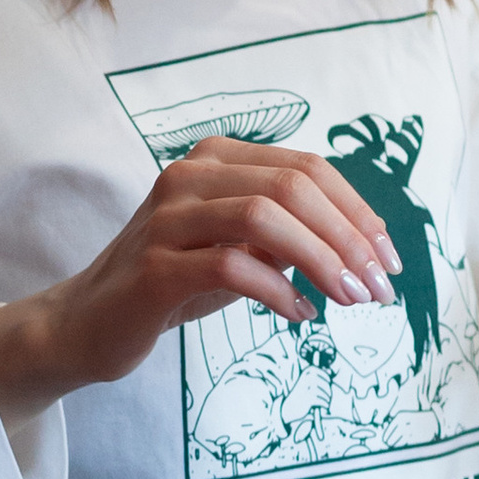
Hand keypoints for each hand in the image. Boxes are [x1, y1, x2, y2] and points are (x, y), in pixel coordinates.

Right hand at [0, 140, 399, 421]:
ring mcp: (168, 216)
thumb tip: (364, 244)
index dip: (358, 211)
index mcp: (218, 157)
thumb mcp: (241, 248)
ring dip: (321, 261)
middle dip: (348, 237)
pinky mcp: (155, 265)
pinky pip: (232, 267)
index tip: (388, 258)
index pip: (308, 168)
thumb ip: (291, 233)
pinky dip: (278, 292)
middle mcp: (190, 173)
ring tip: (350, 300)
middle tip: (378, 286)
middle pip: (292, 186)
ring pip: (264, 217)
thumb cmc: (176, 281)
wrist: (90, 322)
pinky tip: (299, 315)